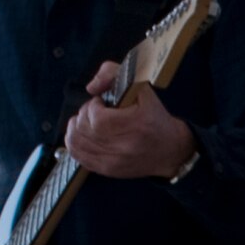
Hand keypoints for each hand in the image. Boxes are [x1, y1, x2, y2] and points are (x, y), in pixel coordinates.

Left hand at [63, 61, 196, 178]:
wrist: (170, 150)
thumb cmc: (155, 117)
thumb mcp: (142, 88)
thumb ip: (114, 73)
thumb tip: (91, 87)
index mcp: (136, 126)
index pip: (98, 118)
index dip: (93, 106)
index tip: (101, 102)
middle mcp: (123, 147)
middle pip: (84, 129)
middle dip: (84, 114)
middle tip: (95, 111)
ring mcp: (113, 162)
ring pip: (76, 142)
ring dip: (76, 127)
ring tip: (87, 121)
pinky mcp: (107, 170)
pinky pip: (78, 156)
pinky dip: (73, 142)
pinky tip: (82, 134)